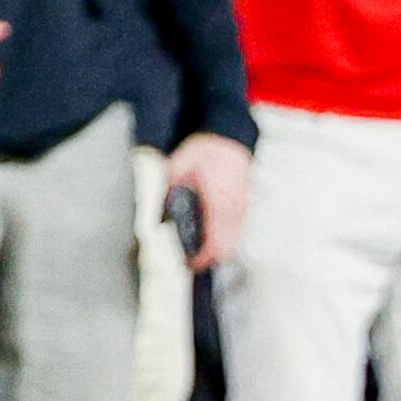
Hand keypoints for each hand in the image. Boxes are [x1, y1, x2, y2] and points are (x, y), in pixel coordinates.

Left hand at [166, 134, 248, 270]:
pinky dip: (225, 241)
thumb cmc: (204, 151)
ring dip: (218, 252)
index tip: (188, 263)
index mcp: (218, 201)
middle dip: (209, 259)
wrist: (228, 137)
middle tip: (190, 261)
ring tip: (198, 252)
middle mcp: (233, 209)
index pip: (214, 242)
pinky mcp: (244, 207)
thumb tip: (156, 214)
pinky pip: (238, 234)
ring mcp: (242, 209)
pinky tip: (210, 238)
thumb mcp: (179, 167)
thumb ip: (168, 191)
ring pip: (234, 244)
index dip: (201, 258)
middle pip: (227, 249)